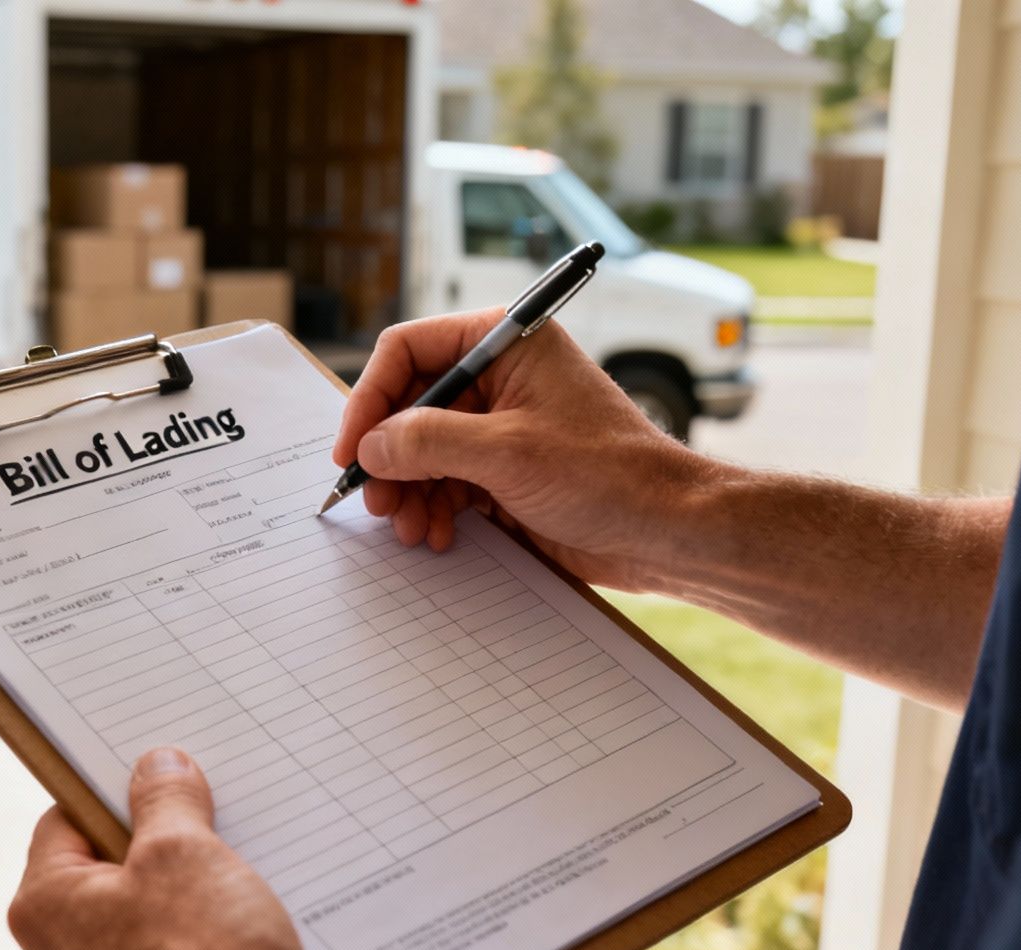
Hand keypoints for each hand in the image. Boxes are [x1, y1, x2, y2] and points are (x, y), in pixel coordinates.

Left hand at [9, 748, 325, 949]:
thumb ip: (165, 800)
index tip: (162, 790)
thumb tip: (156, 768)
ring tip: (234, 912)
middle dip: (154, 864)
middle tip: (210, 847)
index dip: (115, 798)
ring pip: (131, 945)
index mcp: (43, 910)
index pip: (63, 825)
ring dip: (176, 923)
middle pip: (99, 887)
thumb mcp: (188, 851)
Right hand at [334, 308, 717, 590]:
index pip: (409, 351)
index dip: (371, 398)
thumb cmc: (609, 475)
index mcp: (505, 343)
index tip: (353, 450)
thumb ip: (427, 442)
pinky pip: (446, 483)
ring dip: (407, 491)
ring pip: (422, 451)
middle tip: (376, 501)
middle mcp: (499, 377)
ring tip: (409, 527)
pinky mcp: (505, 471)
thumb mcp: (506, 453)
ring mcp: (501, 426)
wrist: (667, 532)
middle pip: (409, 406)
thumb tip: (370, 446)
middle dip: (388, 457)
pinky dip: (432, 509)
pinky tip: (436, 535)